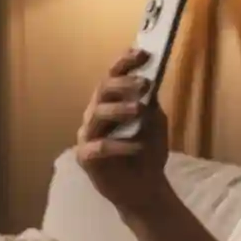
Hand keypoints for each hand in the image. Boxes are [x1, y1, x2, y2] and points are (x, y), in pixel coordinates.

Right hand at [75, 50, 170, 215]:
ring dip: (120, 109)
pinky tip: (137, 146)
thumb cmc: (147, 152)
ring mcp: (88, 135)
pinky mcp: (86, 158)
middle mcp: (95, 115)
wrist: (145, 188)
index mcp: (111, 103)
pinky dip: (120, 145)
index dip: (125, 63)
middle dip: (123, 83)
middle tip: (144, 83)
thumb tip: (151, 82)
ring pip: (97, 114)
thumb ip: (151, 104)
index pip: (113, 77)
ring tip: (140, 109)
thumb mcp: (155, 123)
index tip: (142, 53)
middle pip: (102, 90)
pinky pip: (100, 146)